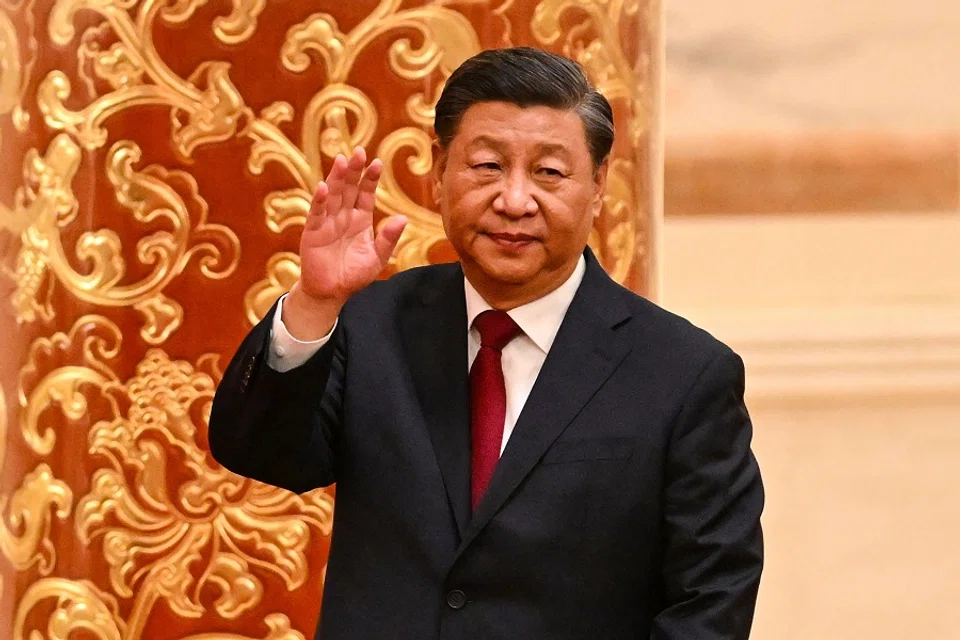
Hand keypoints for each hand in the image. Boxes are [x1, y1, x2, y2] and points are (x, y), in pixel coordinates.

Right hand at [283, 148, 406, 340]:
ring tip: (342, 161)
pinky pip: (316, 214)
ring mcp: (327, 223)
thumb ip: (388, 238)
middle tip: (359, 152)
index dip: (370, 179)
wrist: (332, 293)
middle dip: (354, 171)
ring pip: (333, 196)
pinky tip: (324, 188)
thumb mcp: (377, 257)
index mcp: (359, 220)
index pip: (365, 194)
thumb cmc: (353, 275)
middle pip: (348, 189)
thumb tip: (403, 218)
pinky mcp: (313, 233)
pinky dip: (319, 201)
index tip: (377, 162)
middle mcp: (343, 217)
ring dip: (337, 179)